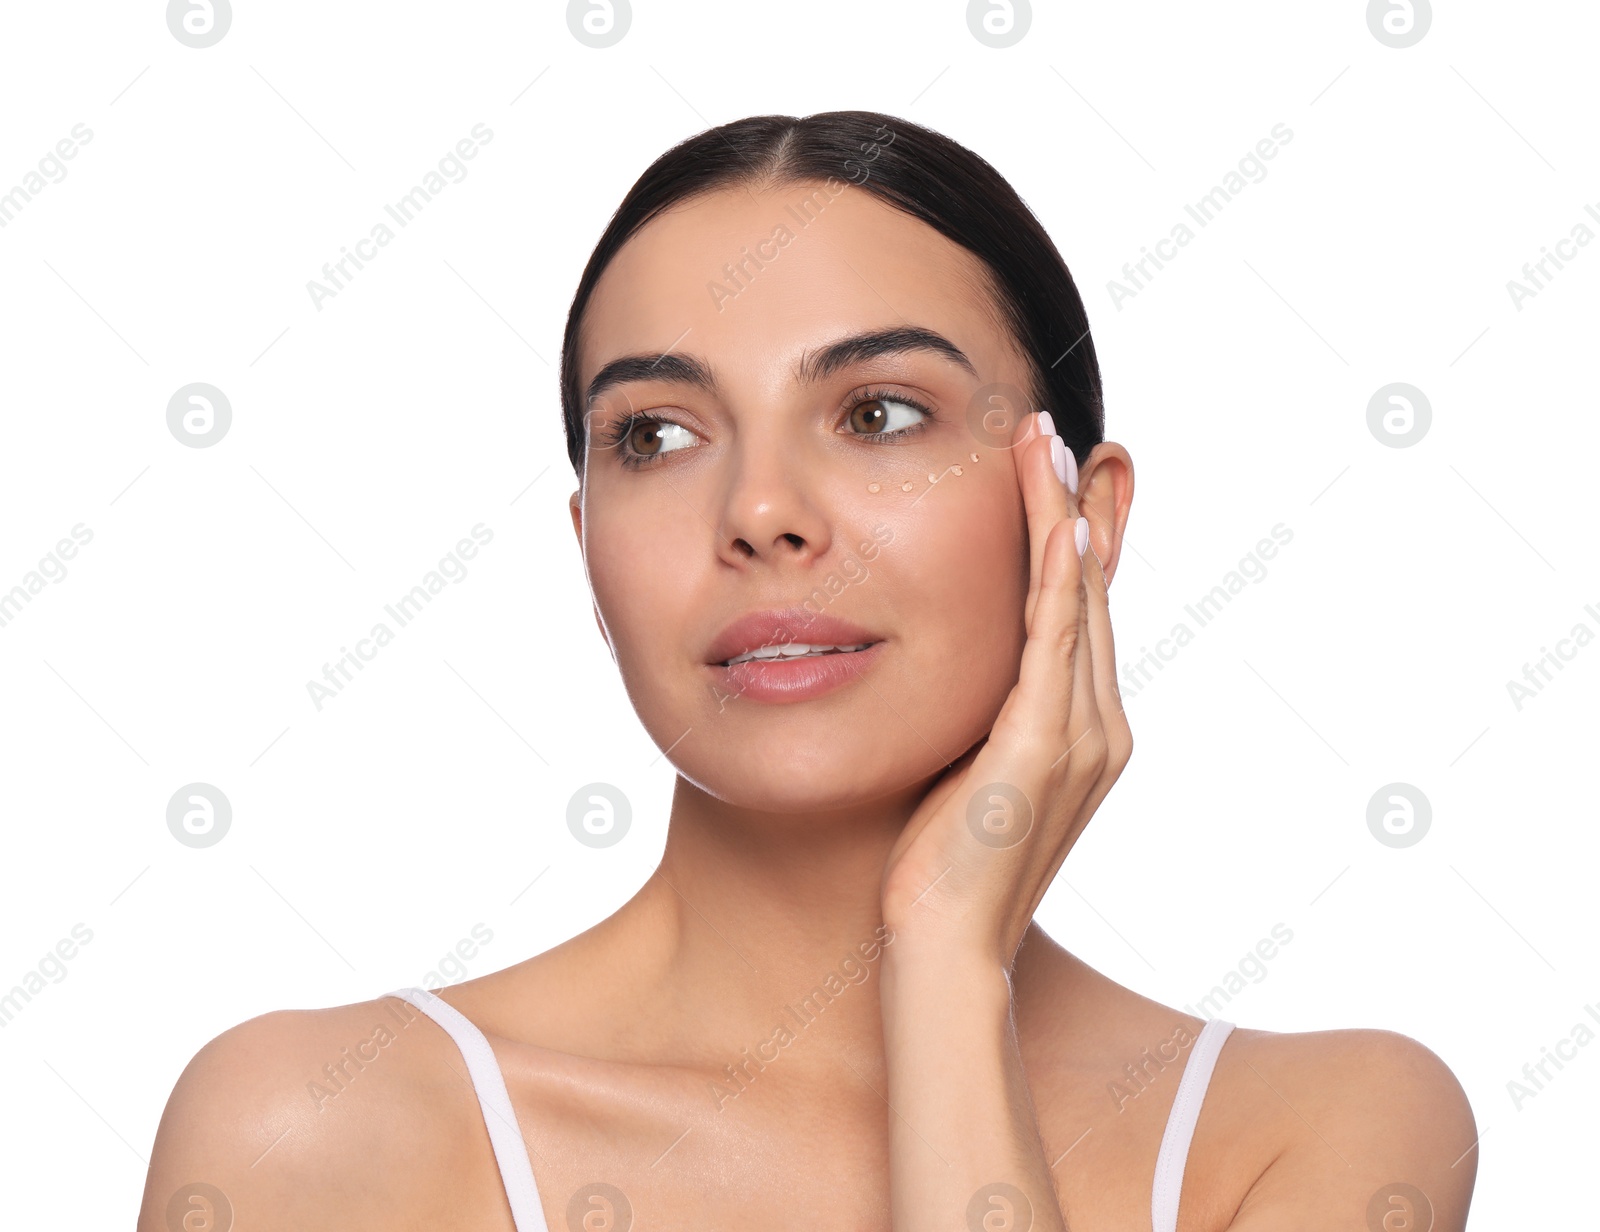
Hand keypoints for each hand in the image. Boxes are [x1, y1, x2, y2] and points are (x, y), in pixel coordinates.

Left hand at [879, 410, 1131, 967]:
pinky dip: (1059, 583)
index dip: (1078, 540)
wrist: (942, 946)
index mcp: (1084, 731)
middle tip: (1064, 435)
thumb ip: (984, 714)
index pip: (1081, 613)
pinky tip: (1056, 526)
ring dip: (1065, 519)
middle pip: (1090, 593)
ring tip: (1049, 448)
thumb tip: (962, 668)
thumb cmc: (942, 865)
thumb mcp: (970, 768)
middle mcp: (1099, 727)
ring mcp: (1079, 739)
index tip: (1067, 476)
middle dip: (1080, 509)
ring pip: (1077, 604)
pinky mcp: (1044, 751)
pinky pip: (1054, 646)